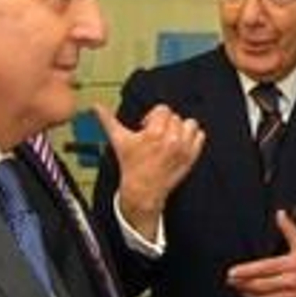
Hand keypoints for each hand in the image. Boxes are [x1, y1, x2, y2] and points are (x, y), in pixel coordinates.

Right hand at [101, 102, 203, 239]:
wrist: (143, 190)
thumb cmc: (131, 165)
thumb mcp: (119, 140)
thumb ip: (107, 120)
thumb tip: (95, 106)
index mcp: (155, 133)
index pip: (163, 109)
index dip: (153, 117)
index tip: (147, 127)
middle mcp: (172, 139)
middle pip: (175, 116)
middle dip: (164, 123)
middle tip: (155, 136)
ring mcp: (184, 149)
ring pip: (190, 124)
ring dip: (180, 128)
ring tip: (170, 137)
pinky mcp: (191, 157)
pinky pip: (200, 136)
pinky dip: (192, 137)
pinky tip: (180, 143)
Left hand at [226, 211, 295, 296]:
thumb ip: (291, 229)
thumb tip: (280, 213)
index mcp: (293, 264)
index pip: (262, 269)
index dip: (244, 272)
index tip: (231, 273)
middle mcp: (292, 282)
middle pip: (260, 286)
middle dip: (242, 284)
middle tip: (230, 282)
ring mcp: (295, 296)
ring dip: (249, 295)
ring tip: (239, 290)